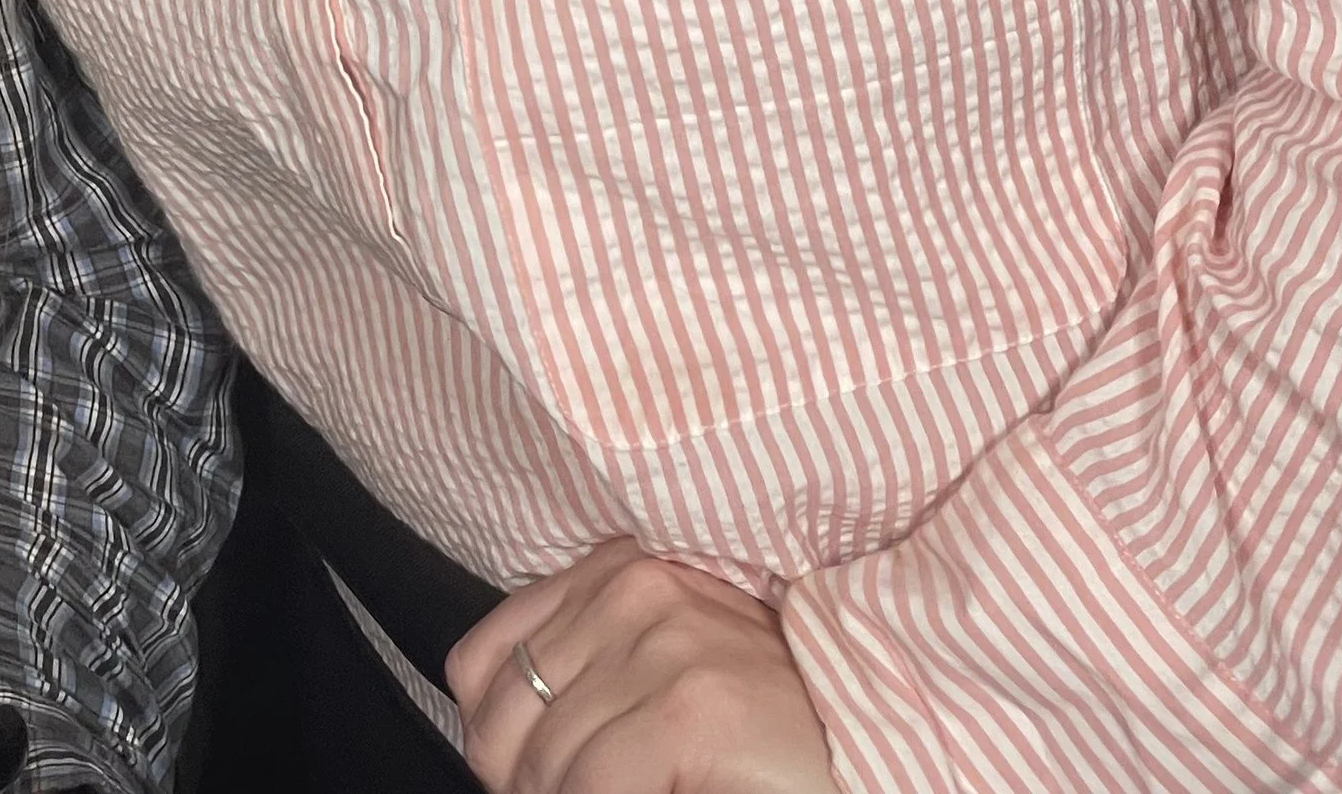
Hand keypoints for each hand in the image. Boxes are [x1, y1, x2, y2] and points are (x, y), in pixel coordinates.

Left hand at [447, 539, 834, 793]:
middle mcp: (634, 587)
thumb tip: (489, 740)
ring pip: (546, 760)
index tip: (524, 780)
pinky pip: (592, 785)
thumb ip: (579, 671)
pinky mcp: (691, 703)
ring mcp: (666, 639)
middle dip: (524, 784)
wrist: (859, 754)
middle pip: (508, 716)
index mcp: (614, 569)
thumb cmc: (755, 725)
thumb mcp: (650, 671)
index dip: (491, 738)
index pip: (483, 658)